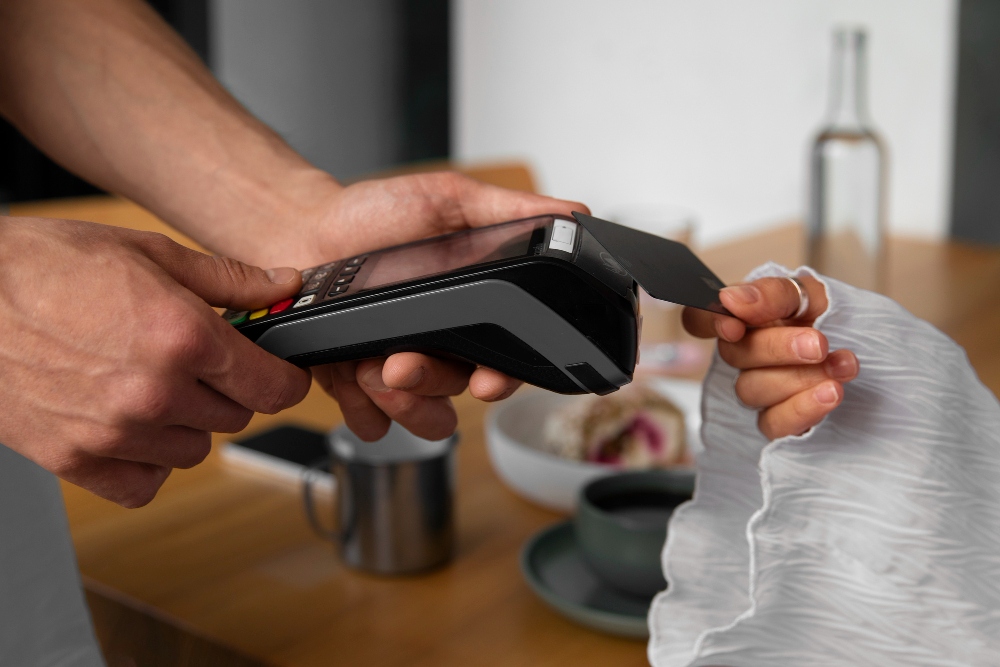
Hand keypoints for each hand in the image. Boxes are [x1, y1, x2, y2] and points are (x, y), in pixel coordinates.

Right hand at [0, 216, 311, 506]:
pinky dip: (148, 461)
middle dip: (228, 390)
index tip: (278, 372)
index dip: (285, 378)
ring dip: (187, 424)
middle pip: (237, 417)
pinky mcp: (77, 461)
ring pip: (196, 450)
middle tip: (195, 361)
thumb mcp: (147, 252)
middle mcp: (155, 392)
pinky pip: (146, 484)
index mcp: (182, 336)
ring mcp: (115, 433)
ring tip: (152, 384)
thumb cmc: (42, 268)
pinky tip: (131, 425)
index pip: (275, 388)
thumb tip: (282, 287)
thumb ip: (226, 280)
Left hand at [282, 172, 588, 441]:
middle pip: (462, 395)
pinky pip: (374, 423)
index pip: (510, 361)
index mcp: (474, 313)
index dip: (505, 379)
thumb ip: (510, 210)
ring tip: (369, 367)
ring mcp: (404, 373)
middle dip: (433, 384)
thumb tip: (574, 215)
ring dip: (400, 404)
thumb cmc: (374, 216)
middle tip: (401, 363)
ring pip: (426, 421)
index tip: (486, 381)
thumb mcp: (449, 199)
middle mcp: (446, 349)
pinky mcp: (361, 389)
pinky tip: (346, 373)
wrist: (302, 233)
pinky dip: (361, 406)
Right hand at [682, 275, 858, 438]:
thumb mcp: (815, 293)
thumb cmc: (846, 321)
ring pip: (751, 390)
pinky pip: (771, 424)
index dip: (707, 322)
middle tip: (819, 344)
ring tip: (844, 366)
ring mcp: (762, 389)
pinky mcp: (780, 422)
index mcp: (748, 317)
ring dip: (799, 378)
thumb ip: (773, 293)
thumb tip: (731, 299)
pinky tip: (831, 394)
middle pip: (733, 354)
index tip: (735, 325)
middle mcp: (748, 354)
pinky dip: (801, 409)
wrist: (889, 358)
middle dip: (777, 348)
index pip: (700, 318)